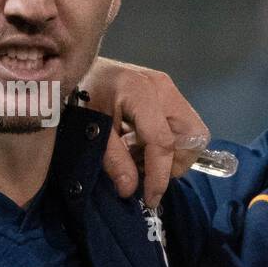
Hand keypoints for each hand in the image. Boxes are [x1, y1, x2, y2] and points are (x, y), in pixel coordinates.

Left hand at [79, 57, 209, 207]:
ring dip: (172, 153)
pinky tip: (140, 145)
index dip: (159, 176)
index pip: (163, 142)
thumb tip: (131, 190)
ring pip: (192, 132)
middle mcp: (163, 87)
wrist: (75, 67)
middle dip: (174, 162)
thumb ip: (113, 160)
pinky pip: (181, 125)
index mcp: (141, 92)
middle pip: (192, 136)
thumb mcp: (91, 129)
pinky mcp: (166, 91)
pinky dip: (167, 142)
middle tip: (145, 171)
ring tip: (139, 157)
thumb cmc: (79, 95)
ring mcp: (167, 87)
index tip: (150, 198)